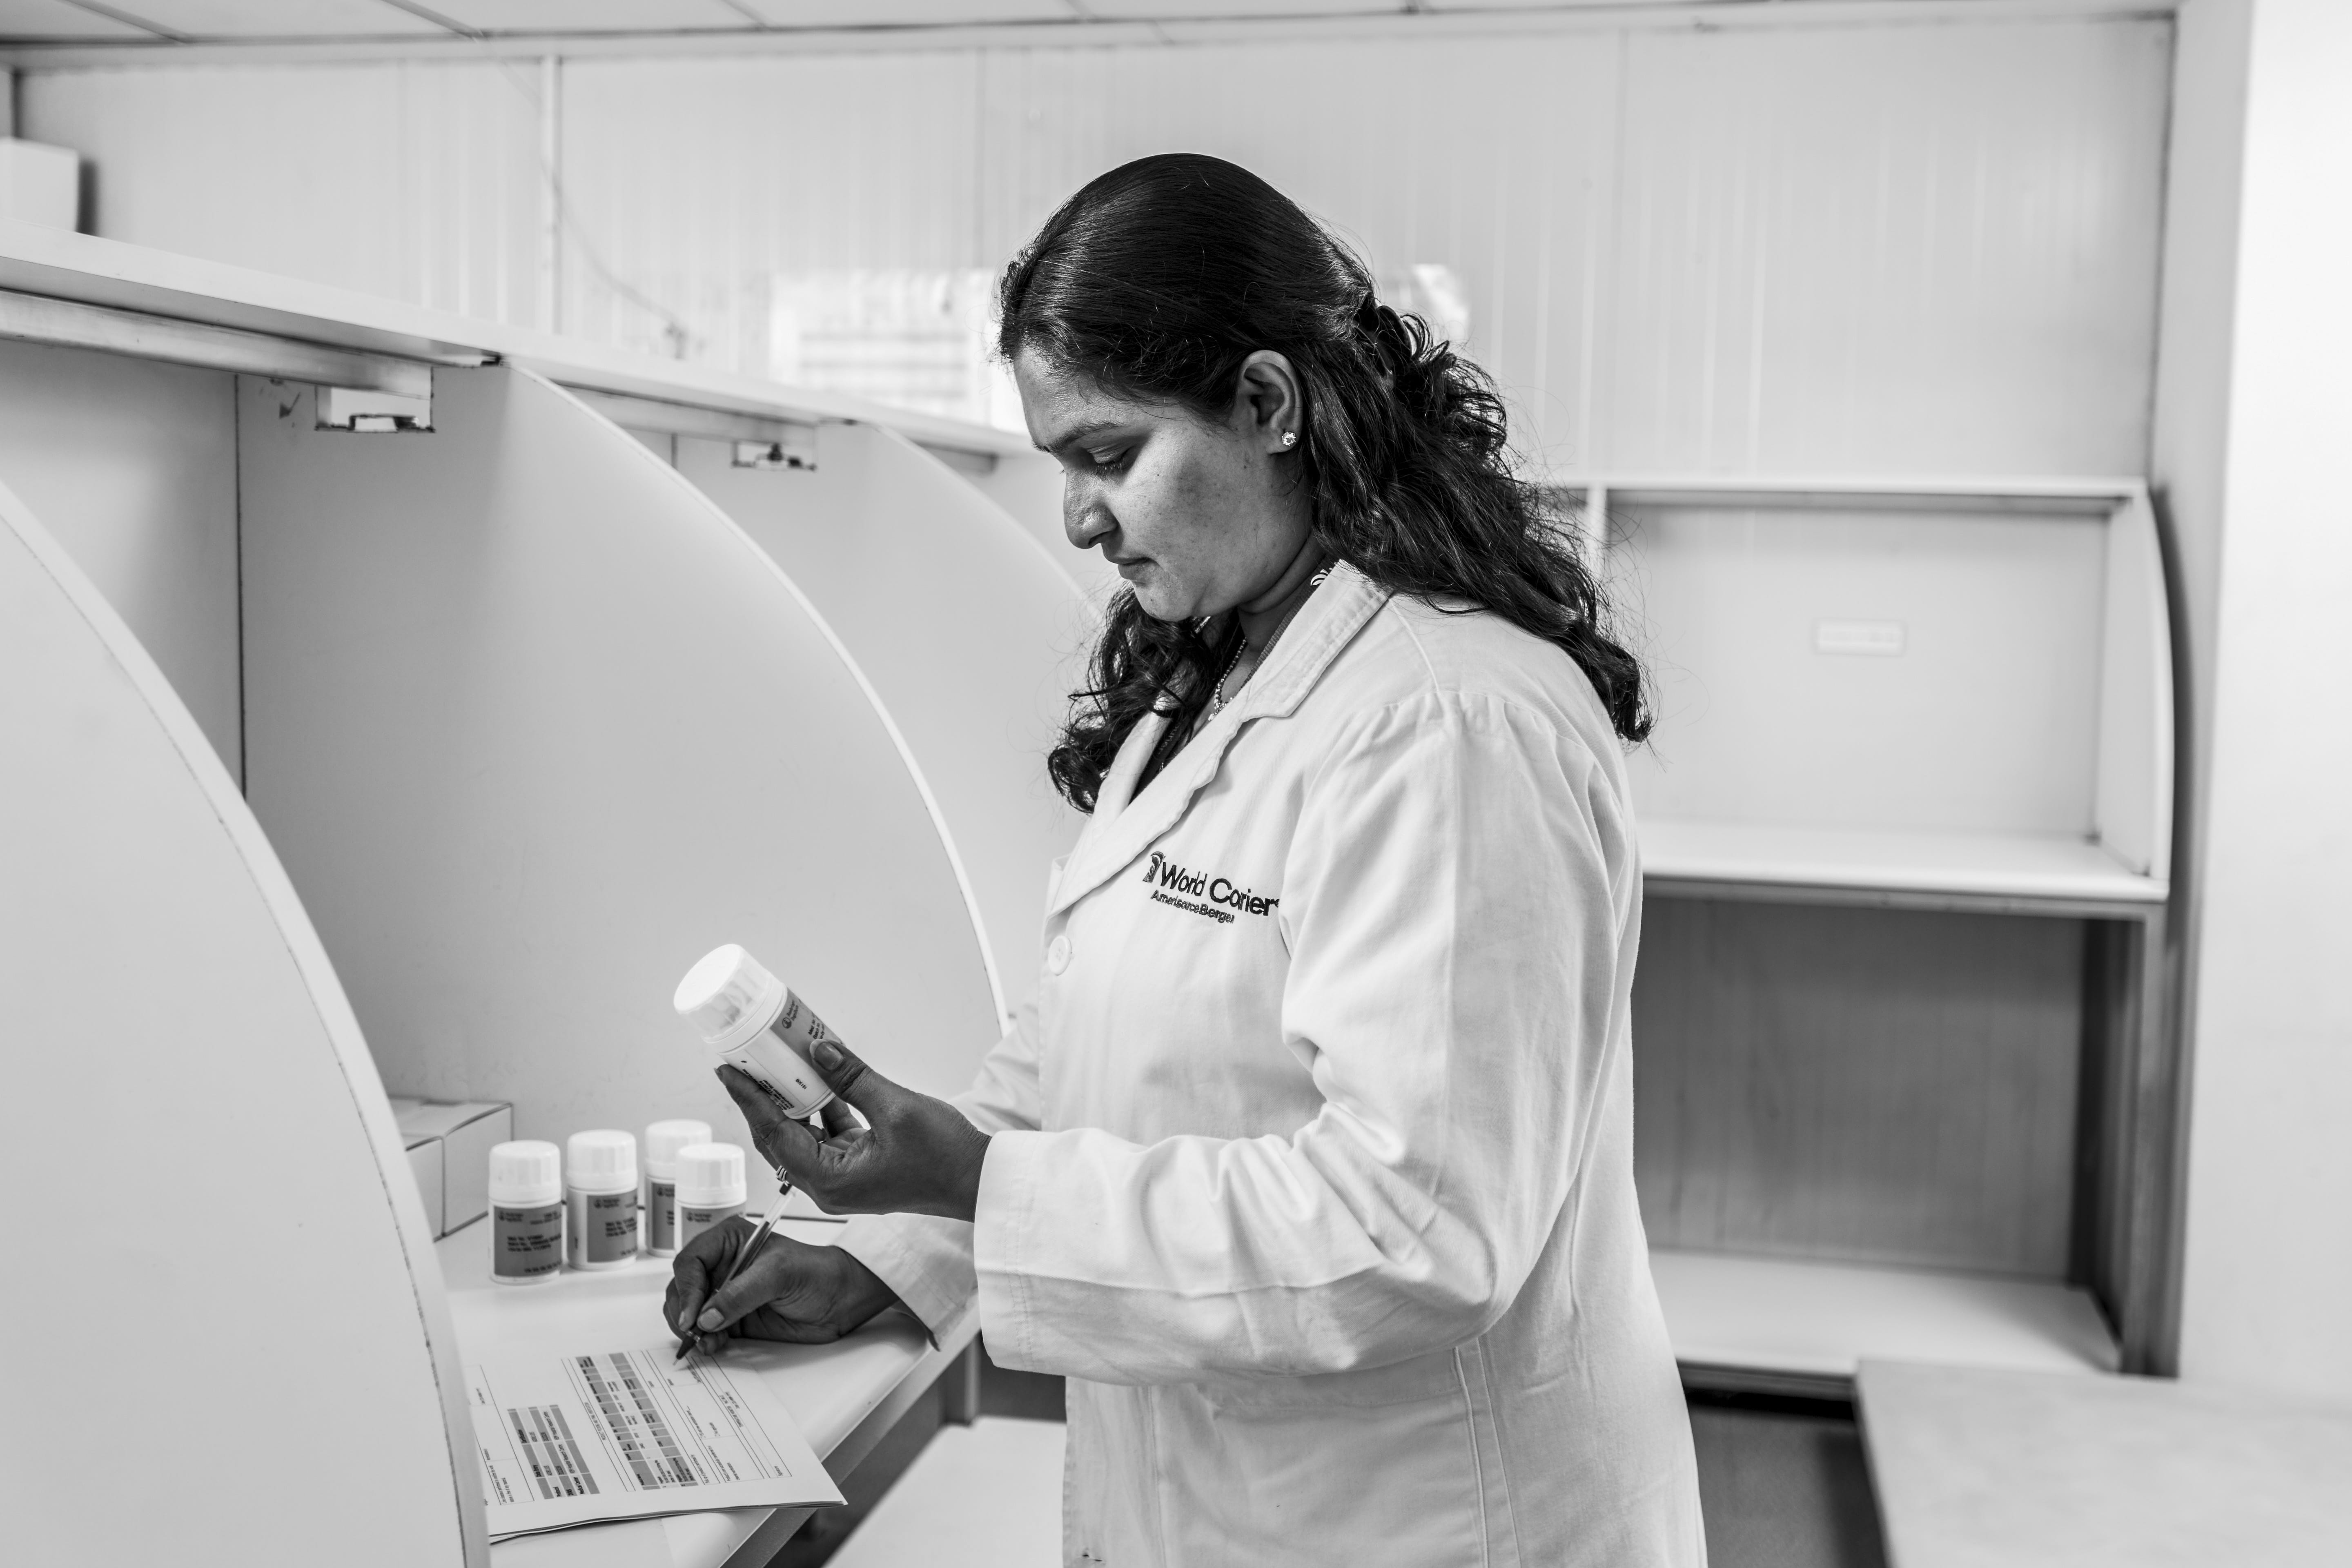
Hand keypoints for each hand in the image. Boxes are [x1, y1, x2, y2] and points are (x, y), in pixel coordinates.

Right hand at [664, 1218, 898, 1354]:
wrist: (841, 1300)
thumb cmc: (817, 1273)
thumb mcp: (780, 1275)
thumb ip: (740, 1294)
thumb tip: (706, 1316)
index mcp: (728, 1240)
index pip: (690, 1261)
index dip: (687, 1288)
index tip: (692, 1315)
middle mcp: (721, 1265)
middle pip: (681, 1288)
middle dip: (683, 1312)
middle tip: (694, 1331)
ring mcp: (723, 1293)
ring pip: (687, 1311)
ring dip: (690, 1329)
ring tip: (707, 1341)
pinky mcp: (730, 1318)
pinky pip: (703, 1331)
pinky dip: (702, 1340)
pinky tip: (714, 1345)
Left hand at [716, 1040, 990, 1219]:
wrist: (977, 1182)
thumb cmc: (945, 1157)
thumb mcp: (897, 1108)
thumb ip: (853, 1078)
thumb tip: (819, 1051)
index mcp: (830, 1179)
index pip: (774, 1134)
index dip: (748, 1099)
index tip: (727, 1071)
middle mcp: (829, 1185)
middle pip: (779, 1138)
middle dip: (761, 1100)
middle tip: (743, 1064)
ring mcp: (843, 1178)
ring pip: (801, 1136)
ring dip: (790, 1103)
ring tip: (776, 1066)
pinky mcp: (858, 1168)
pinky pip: (826, 1135)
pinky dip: (819, 1109)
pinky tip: (818, 1080)